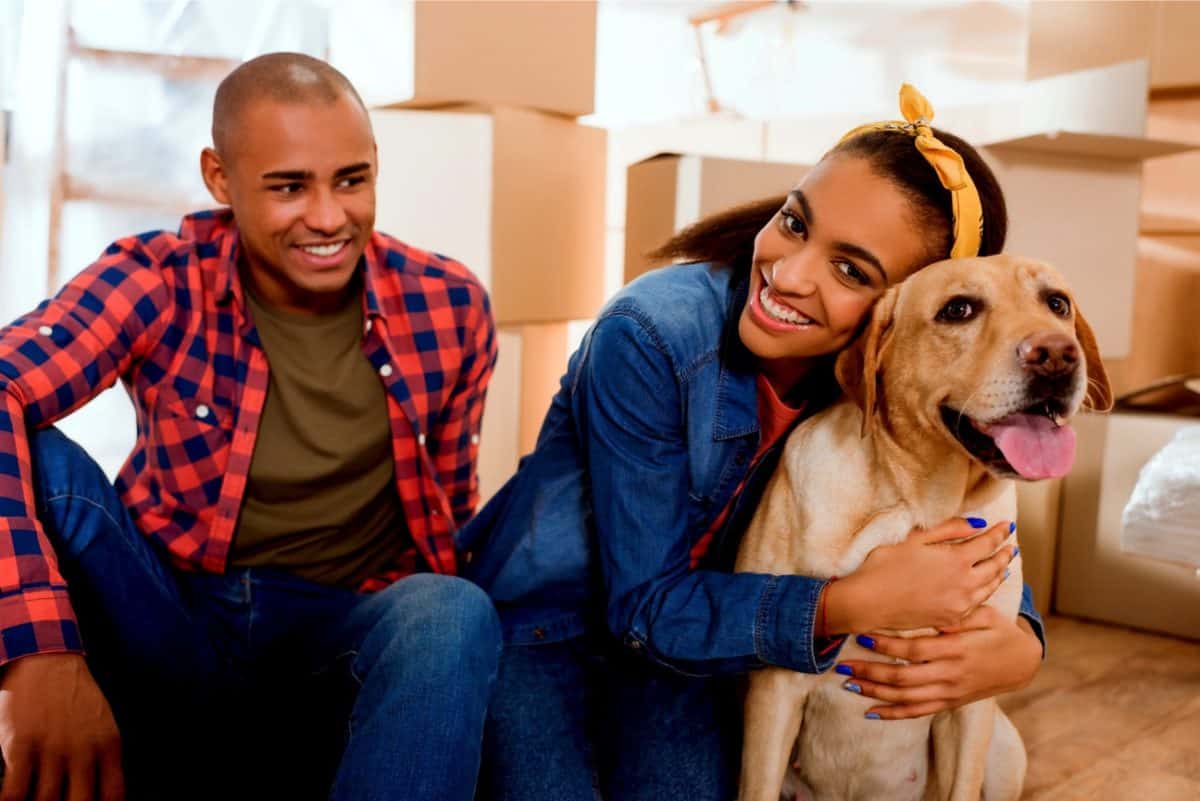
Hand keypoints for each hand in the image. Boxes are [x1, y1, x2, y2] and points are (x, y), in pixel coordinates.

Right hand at [0, 653, 124, 800]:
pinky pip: (15, 792)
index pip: (113, 795)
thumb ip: (103, 757)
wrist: (45, 660)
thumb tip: (103, 794)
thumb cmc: (73, 696)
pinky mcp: (21, 745)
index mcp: (108, 745)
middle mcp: (84, 750)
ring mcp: (52, 749)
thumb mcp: (102, 723)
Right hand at [824, 517, 1014, 632]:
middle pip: (995, 566)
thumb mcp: (915, 539)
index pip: (988, 543)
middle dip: (1004, 554)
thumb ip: (949, 529)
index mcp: (957, 559)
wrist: (869, 602)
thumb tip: (977, 524)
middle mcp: (965, 583)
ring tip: (1004, 566)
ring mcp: (960, 604)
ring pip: (989, 587)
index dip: (1000, 533)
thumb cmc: (885, 566)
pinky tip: (985, 589)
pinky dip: (986, 593)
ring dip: (999, 574)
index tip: (1007, 526)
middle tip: (1010, 545)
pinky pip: (977, 604)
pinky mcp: (951, 618)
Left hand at [835, 606, 1041, 719]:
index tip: (863, 637)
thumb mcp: (985, 614)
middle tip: (842, 664)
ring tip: (849, 683)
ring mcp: (950, 692)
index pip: (915, 650)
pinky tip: (870, 711)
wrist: (1023, 662)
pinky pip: (918, 712)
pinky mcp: (950, 703)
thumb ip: (959, 614)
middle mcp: (951, 675)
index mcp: (957, 649)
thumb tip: (933, 612)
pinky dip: (893, 714)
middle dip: (870, 672)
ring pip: (906, 698)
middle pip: (904, 678)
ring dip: (875, 692)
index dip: (887, 646)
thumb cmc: (999, 631)